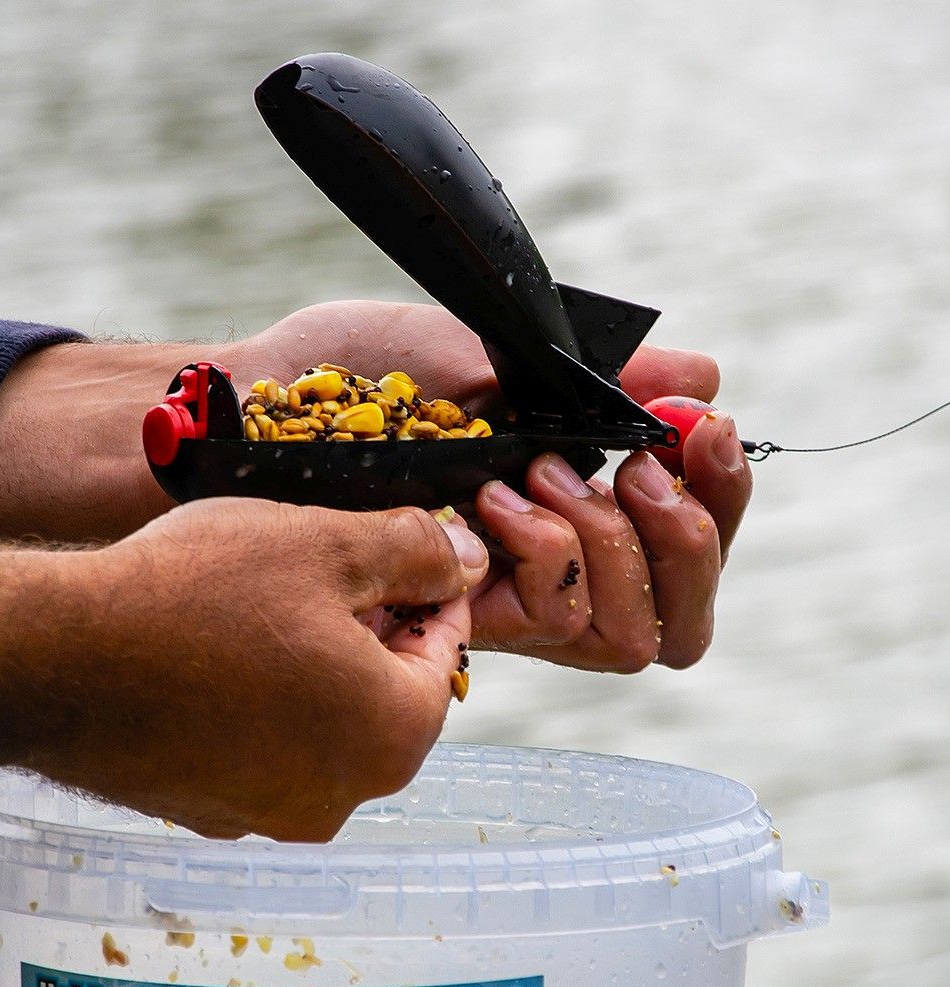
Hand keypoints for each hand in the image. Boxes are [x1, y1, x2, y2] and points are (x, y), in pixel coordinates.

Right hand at [0, 501, 485, 839]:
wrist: (54, 661)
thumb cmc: (193, 598)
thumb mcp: (323, 544)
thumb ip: (414, 552)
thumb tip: (462, 559)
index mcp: (391, 738)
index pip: (445, 658)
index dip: (430, 595)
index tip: (409, 558)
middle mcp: (339, 797)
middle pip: (384, 700)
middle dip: (372, 634)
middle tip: (335, 572)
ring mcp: (268, 816)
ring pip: (321, 727)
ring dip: (313, 669)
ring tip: (268, 605)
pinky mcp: (207, 813)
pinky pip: (259, 751)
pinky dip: (258, 705)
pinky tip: (216, 651)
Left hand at [237, 300, 749, 669]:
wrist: (265, 404)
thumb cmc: (364, 372)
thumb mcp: (495, 351)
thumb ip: (600, 378)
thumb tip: (702, 379)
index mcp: (575, 503)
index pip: (690, 548)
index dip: (721, 504)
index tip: (701, 431)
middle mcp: (555, 570)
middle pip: (683, 621)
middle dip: (691, 536)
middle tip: (643, 462)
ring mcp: (511, 602)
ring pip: (629, 636)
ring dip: (610, 540)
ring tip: (541, 469)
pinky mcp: (465, 620)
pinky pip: (558, 619)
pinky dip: (547, 548)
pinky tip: (494, 497)